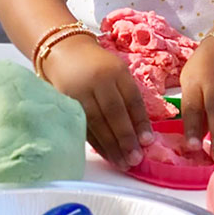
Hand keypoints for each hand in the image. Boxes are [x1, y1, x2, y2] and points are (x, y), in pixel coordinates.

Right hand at [43, 34, 153, 170]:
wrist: (64, 51)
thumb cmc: (98, 65)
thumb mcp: (118, 72)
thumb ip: (129, 96)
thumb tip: (143, 132)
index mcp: (115, 71)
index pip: (131, 99)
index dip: (140, 122)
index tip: (148, 142)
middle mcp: (97, 81)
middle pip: (113, 113)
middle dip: (125, 138)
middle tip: (135, 159)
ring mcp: (78, 92)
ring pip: (96, 123)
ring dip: (110, 146)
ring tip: (122, 163)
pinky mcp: (65, 102)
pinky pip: (83, 125)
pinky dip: (95, 142)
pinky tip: (106, 154)